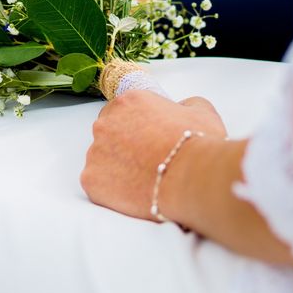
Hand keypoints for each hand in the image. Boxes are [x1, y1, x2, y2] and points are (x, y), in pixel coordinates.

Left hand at [81, 90, 226, 220]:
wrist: (191, 177)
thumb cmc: (196, 143)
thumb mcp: (201, 110)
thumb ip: (184, 105)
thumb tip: (180, 109)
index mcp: (129, 101)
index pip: (123, 110)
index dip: (136, 126)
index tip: (149, 139)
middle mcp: (105, 123)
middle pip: (108, 132)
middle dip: (123, 144)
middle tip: (145, 159)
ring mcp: (95, 152)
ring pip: (102, 158)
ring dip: (117, 166)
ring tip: (142, 178)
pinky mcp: (91, 179)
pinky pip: (98, 183)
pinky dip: (112, 189)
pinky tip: (133, 191)